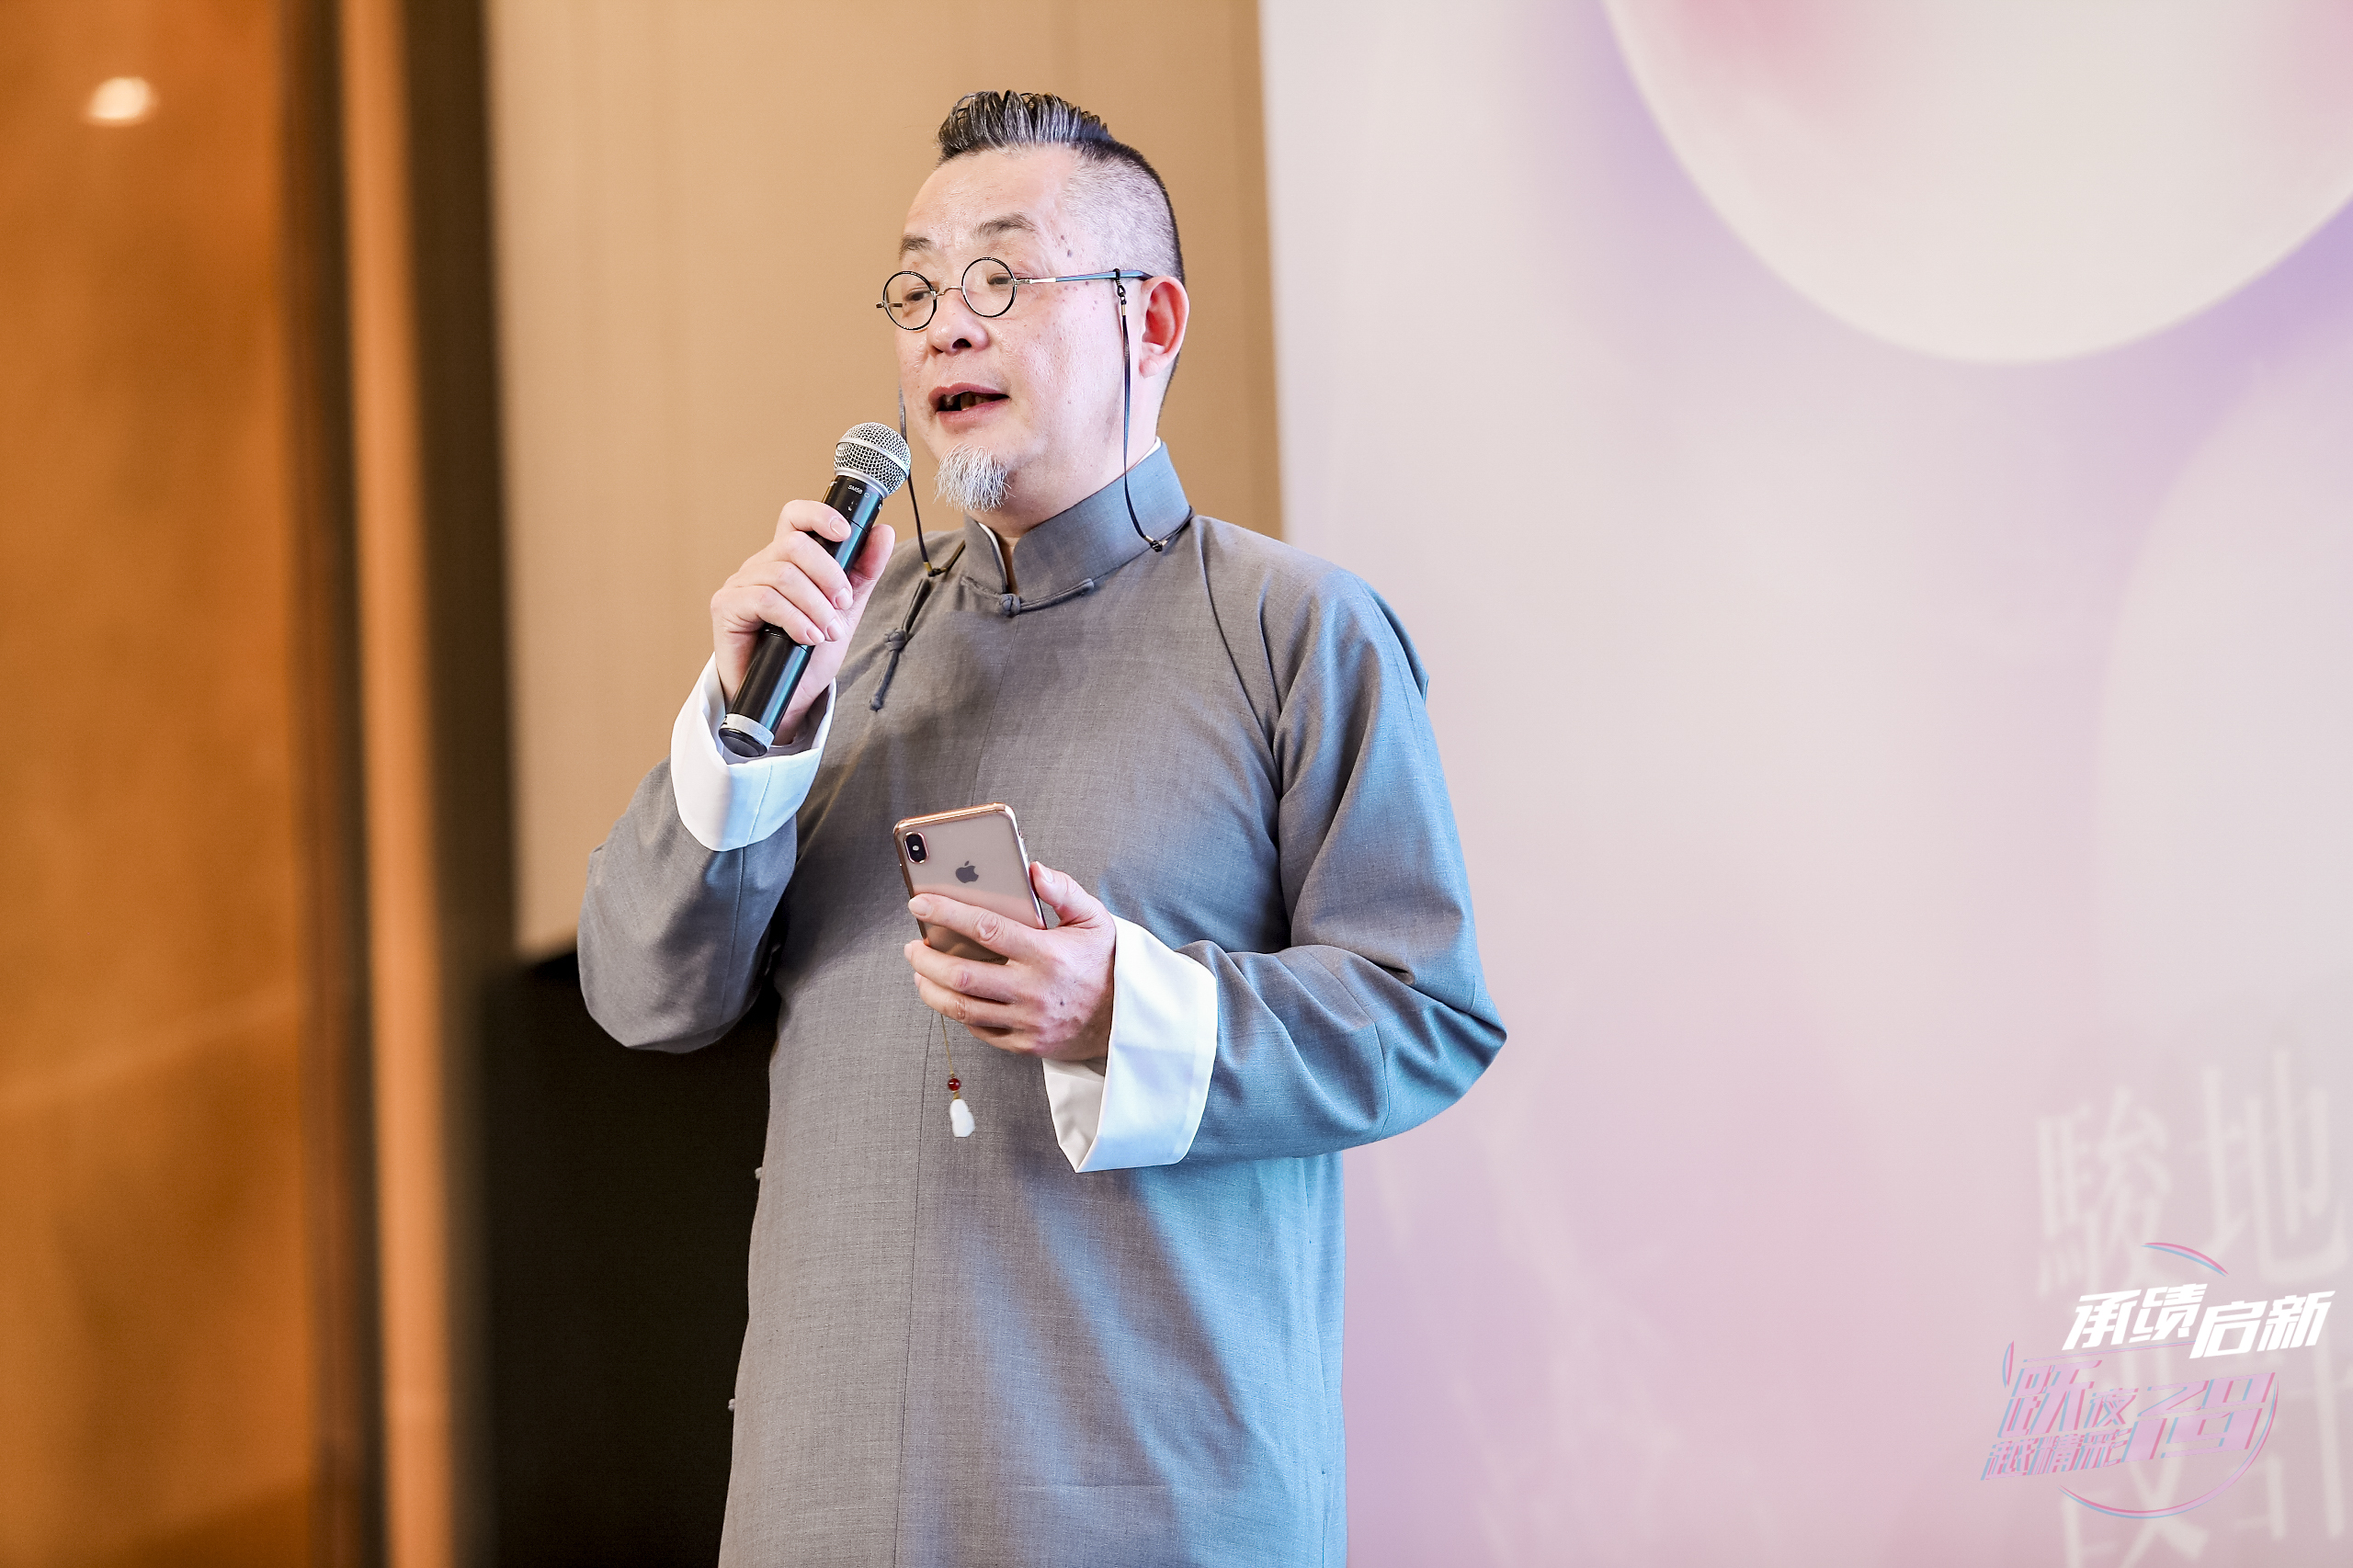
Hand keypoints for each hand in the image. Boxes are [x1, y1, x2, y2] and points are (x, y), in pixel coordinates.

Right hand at [710, 502, 896, 740]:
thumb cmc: (808, 652)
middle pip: (796, 544)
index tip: (846, 533)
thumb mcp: (845, 609)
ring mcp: (741, 583)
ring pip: (783, 574)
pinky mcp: (726, 606)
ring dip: (815, 605)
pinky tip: (807, 637)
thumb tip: (884, 532)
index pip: (796, 517)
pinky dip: (794, 619)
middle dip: (829, 576)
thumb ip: (863, 572)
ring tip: (827, 632)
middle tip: (843, 606)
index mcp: (788, 559)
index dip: (820, 515)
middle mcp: (761, 565)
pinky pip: (764, 599)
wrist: (786, 698)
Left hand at [902, 863, 1114, 1061]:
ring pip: (963, 1008)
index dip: (946, 913)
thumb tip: (1033, 869)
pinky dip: (957, 1013)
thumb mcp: (1095, 919)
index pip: (985, 929)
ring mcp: (1027, 1021)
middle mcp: (1033, 990)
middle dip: (926, 959)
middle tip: (912, 946)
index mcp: (1047, 954)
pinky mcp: (1025, 1044)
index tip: (920, 904)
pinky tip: (949, 996)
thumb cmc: (1106, 963)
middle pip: (963, 976)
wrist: (1127, 1018)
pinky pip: (979, 1030)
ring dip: (932, 989)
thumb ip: (1064, 891)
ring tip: (920, 972)